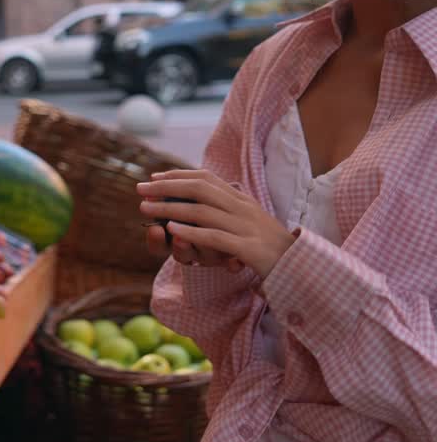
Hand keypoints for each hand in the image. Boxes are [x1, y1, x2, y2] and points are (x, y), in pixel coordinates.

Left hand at [138, 169, 295, 279]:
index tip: (155, 176)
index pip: (206, 178)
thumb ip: (228, 211)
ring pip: (202, 211)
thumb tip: (203, 201)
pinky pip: (215, 237)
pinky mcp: (248, 248)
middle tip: (140, 188)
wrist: (301, 266)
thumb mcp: (249, 223)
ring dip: (170, 208)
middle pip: (199, 189)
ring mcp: (246, 227)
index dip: (179, 175)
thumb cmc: (271, 248)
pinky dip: (191, 232)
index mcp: (241, 200)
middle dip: (167, 187)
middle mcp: (242, 208)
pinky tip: (171, 232)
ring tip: (146, 209)